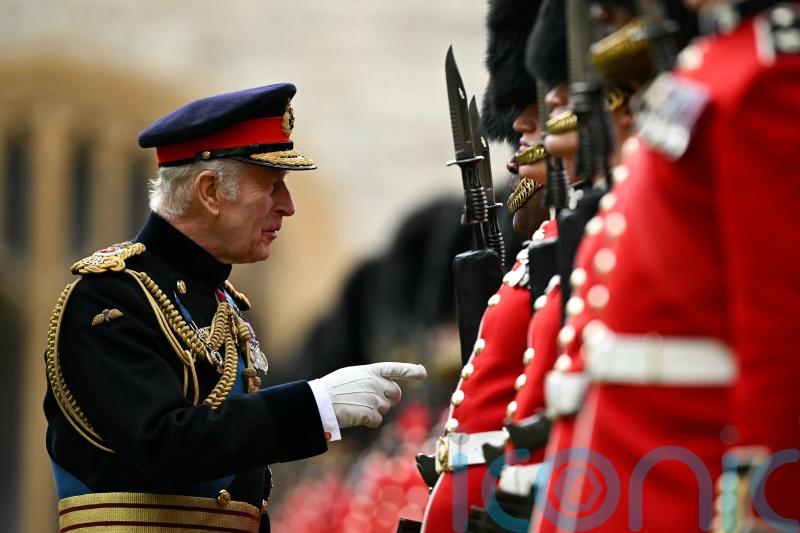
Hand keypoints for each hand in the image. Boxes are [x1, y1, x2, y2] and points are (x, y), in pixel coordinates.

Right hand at [312, 362, 426, 428]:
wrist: (320, 402)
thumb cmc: (333, 389)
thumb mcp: (352, 376)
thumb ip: (369, 379)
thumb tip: (382, 388)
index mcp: (370, 371)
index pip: (394, 369)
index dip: (410, 370)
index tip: (422, 372)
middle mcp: (376, 383)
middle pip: (395, 394)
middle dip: (389, 400)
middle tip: (374, 402)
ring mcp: (374, 398)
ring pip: (385, 409)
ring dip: (374, 411)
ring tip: (356, 407)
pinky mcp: (371, 413)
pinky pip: (377, 421)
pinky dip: (368, 422)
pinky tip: (355, 416)